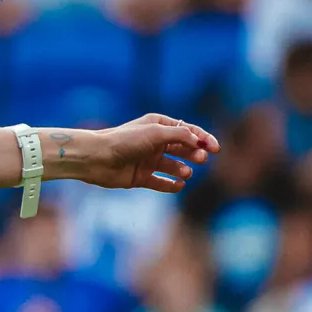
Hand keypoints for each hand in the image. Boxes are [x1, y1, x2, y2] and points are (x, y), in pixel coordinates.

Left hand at [69, 114, 218, 191]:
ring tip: (186, 173)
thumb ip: (179, 135)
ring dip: (183, 169)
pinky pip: (161, 183)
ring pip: (174, 166)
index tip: (215, 148)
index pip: (187, 131)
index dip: (203, 139)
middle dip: (195, 154)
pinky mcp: (141, 177)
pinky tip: (179, 185)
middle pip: (183, 149)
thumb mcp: (155, 132)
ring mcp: (148, 160)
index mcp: (157, 126)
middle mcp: (154, 142)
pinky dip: (171, 185)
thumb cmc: (124, 141)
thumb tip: (197, 140)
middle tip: (200, 159)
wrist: (96, 158)